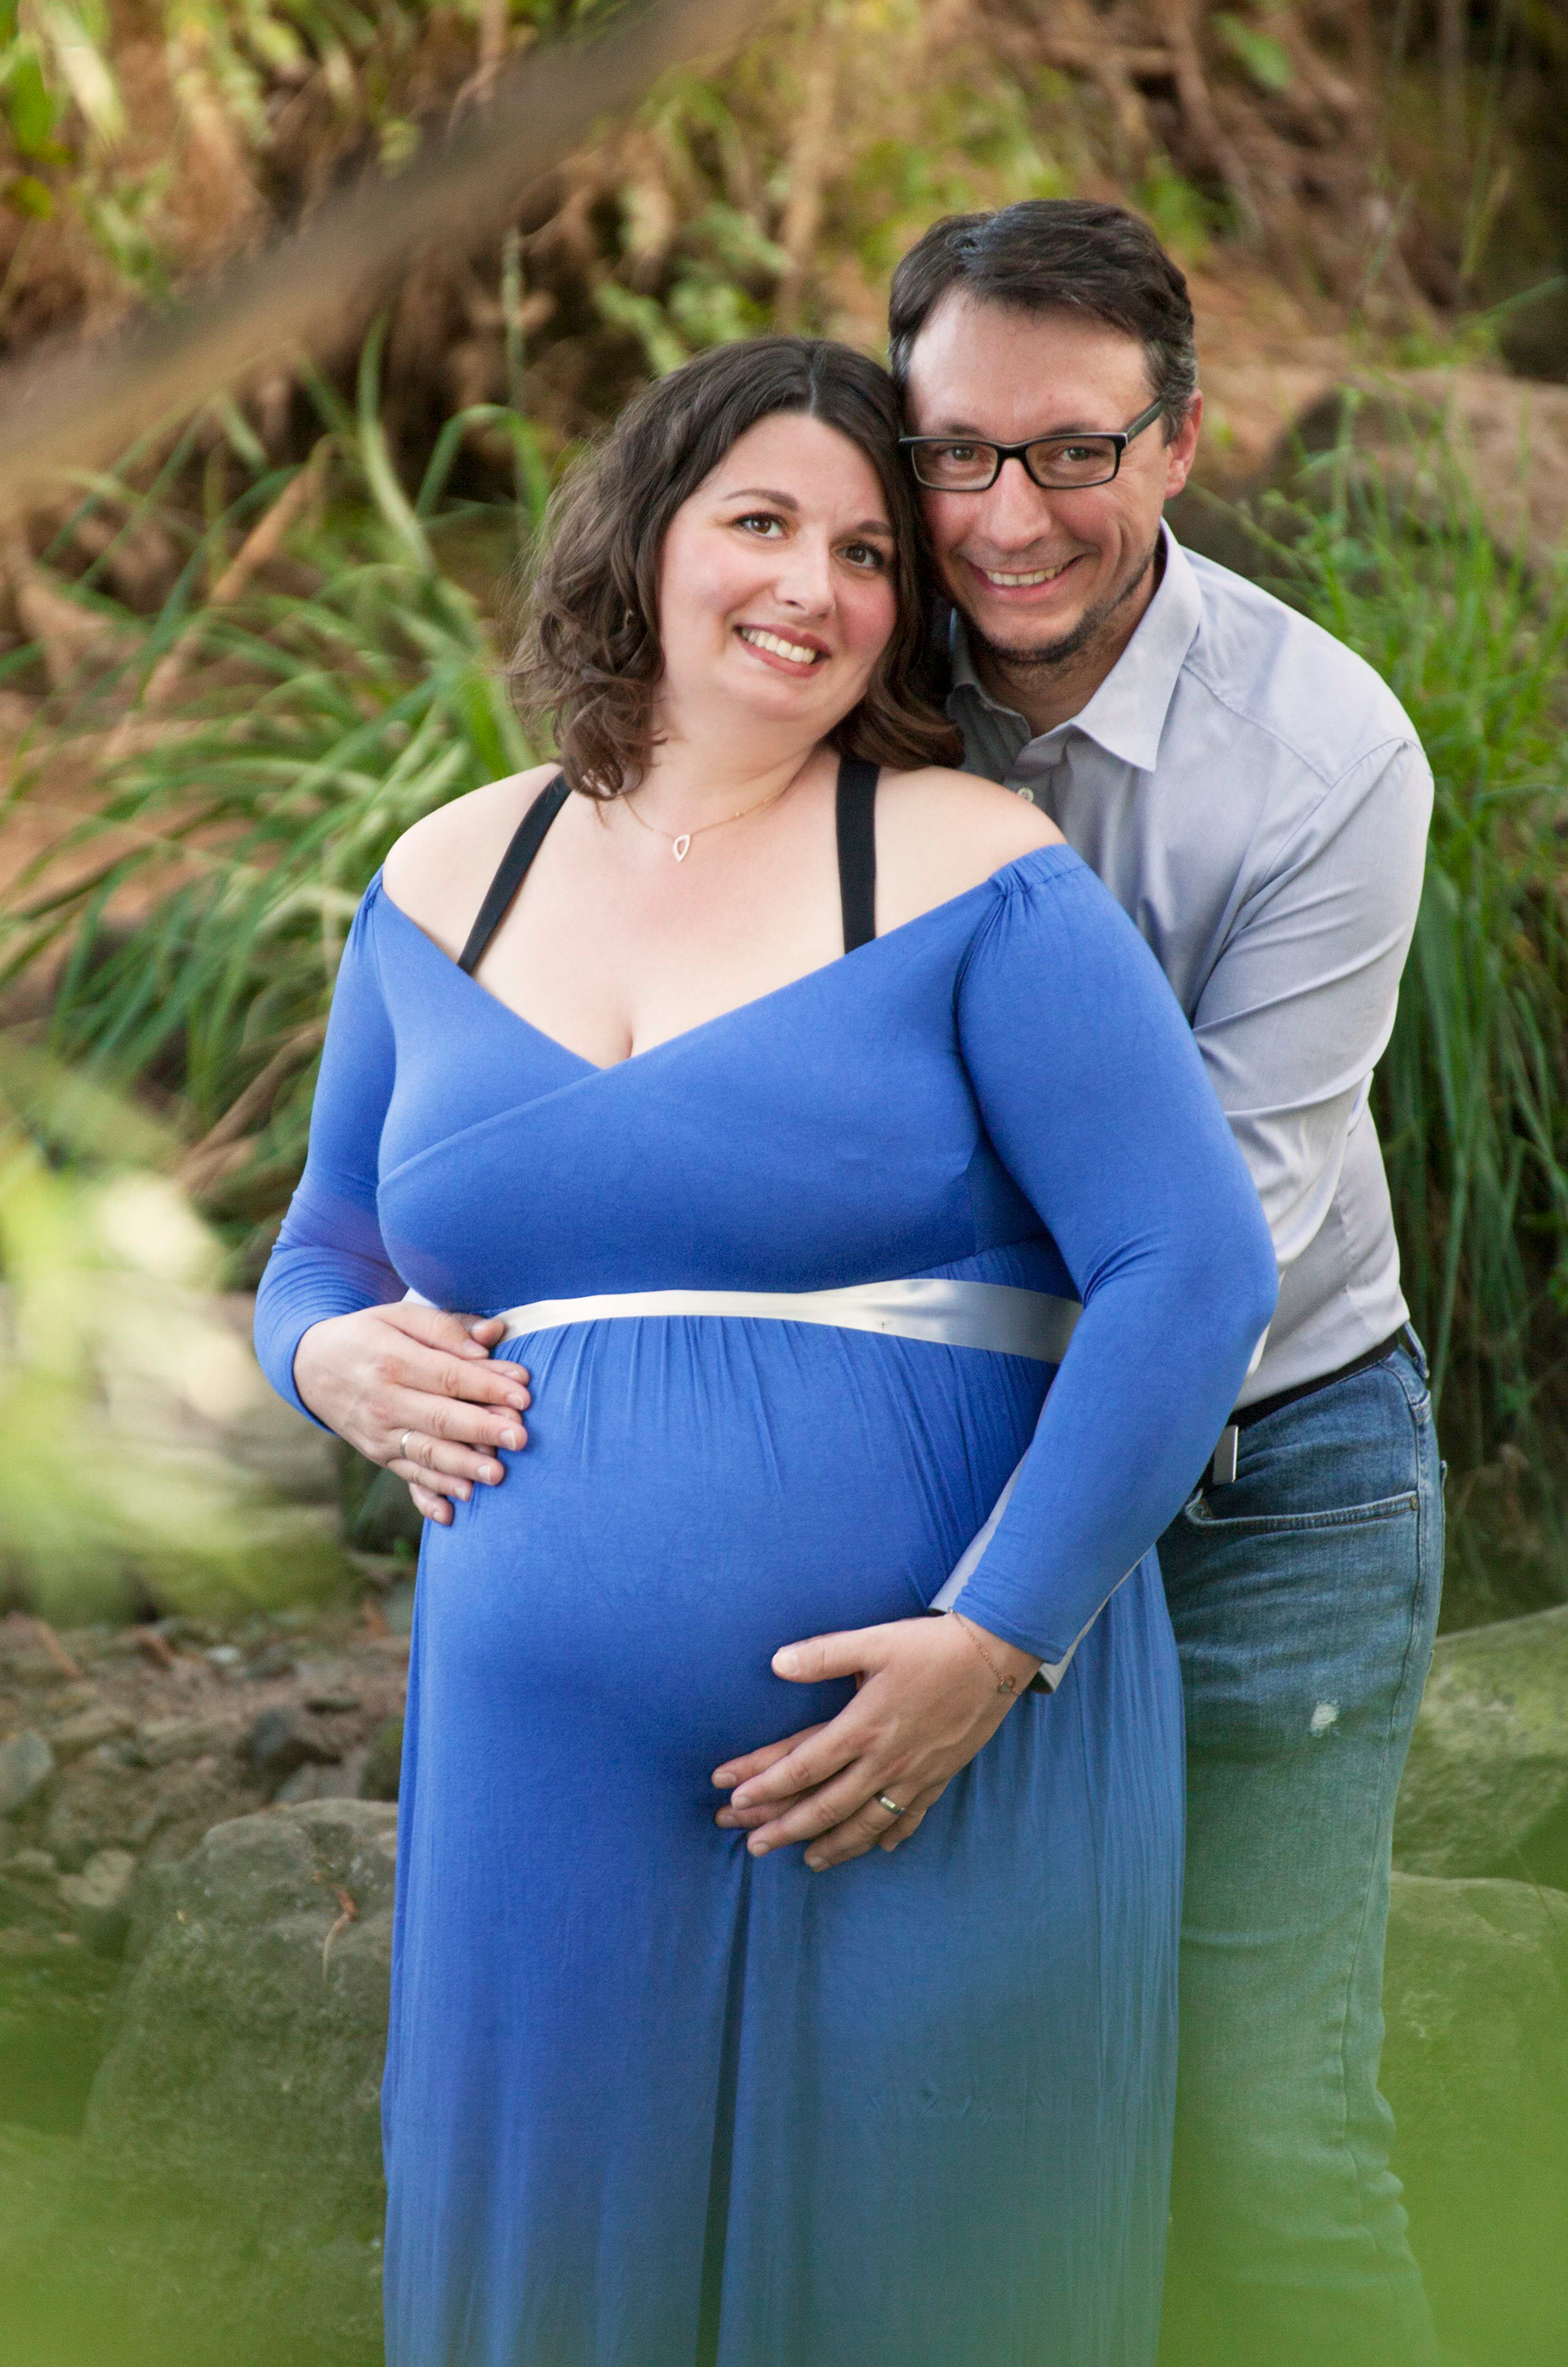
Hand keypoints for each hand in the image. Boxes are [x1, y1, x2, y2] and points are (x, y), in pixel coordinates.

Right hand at [292, 1301, 530, 1526]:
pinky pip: (407, 1476)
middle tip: (521, 1438)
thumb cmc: (369, 1335)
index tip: (523, 1394)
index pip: (448, 1376)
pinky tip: (453, 1510)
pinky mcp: (378, 1454)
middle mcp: (384, 1400)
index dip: (487, 1386)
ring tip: (497, 1475)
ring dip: (463, 1467)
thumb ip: (446, 1327)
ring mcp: (379, 1433)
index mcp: (393, 1359)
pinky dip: (428, 1496)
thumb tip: (490, 1339)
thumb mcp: (399, 1315)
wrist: (311, 1366)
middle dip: (483, 1430)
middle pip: (441, 1418)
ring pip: (426, 1453)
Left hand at [711, 1613, 1040, 1870]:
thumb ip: (824, 1654)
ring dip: (832, 1846)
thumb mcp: (875, 1641)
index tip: (735, 1797)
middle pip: (826, 1806)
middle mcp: (885, 1760)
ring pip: (865, 1823)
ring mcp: (914, 1775)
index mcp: (862, 1726)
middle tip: (752, 1845)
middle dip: (785, 1828)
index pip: (803, 1765)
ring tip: (806, 1861)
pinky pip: (910, 1818)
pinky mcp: (939, 1777)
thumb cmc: (932, 1646)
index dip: (766, 1784)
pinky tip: (877, 1849)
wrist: (996, 1658)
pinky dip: (889, 1836)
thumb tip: (776, 1663)